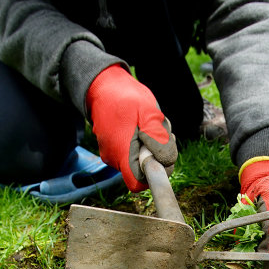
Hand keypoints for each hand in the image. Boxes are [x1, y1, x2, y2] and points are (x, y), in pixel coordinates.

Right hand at [86, 65, 177, 191]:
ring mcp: (113, 154)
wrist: (102, 85)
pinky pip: (134, 152)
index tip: (160, 154)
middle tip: (161, 130)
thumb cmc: (124, 96)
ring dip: (153, 145)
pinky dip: (144, 142)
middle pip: (142, 172)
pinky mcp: (115, 148)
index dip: (153, 174)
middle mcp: (114, 159)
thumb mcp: (147, 111)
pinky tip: (144, 124)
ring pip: (140, 161)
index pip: (138, 183)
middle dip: (158, 154)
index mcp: (122, 153)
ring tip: (151, 123)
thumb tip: (166, 160)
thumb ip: (158, 136)